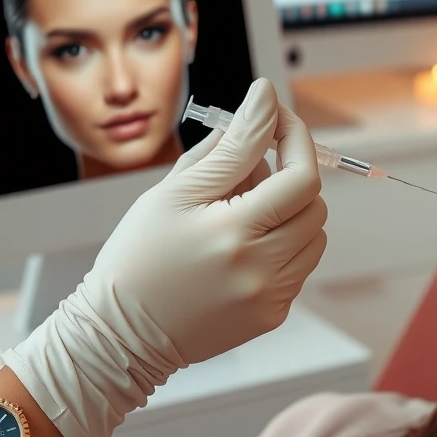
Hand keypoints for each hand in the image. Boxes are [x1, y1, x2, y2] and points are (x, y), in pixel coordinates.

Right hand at [2, 79, 327, 436]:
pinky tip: (240, 244)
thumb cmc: (138, 257)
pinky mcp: (272, 315)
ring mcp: (270, 297)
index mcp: (233, 232)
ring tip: (241, 209)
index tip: (275, 114)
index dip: (295, 136)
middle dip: (290, 174)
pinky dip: (281, 243)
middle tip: (250, 166)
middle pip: (314, 204)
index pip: (300, 176)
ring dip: (290, 211)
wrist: (121, 334)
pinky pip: (298, 264)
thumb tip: (264, 101)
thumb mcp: (174, 192)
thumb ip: (231, 146)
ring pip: (313, 234)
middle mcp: (260, 269)